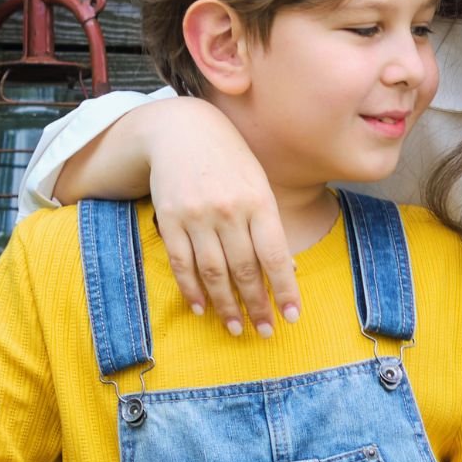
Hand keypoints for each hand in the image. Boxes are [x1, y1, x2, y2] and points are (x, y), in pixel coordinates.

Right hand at [144, 100, 300, 336]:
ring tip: (237, 328)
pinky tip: (203, 309)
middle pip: (245, 270)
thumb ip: (271, 227)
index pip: (275, 256)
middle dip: (257, 306)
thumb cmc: (231, 161)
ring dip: (226, 306)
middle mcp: (229, 210)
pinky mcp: (170, 218)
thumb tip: (288, 272)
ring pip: (213, 272)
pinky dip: (192, 290)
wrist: (181, 129)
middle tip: (265, 332)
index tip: (291, 318)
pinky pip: (181, 263)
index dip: (284, 291)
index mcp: (259, 201)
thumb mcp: (259, 186)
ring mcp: (197, 215)